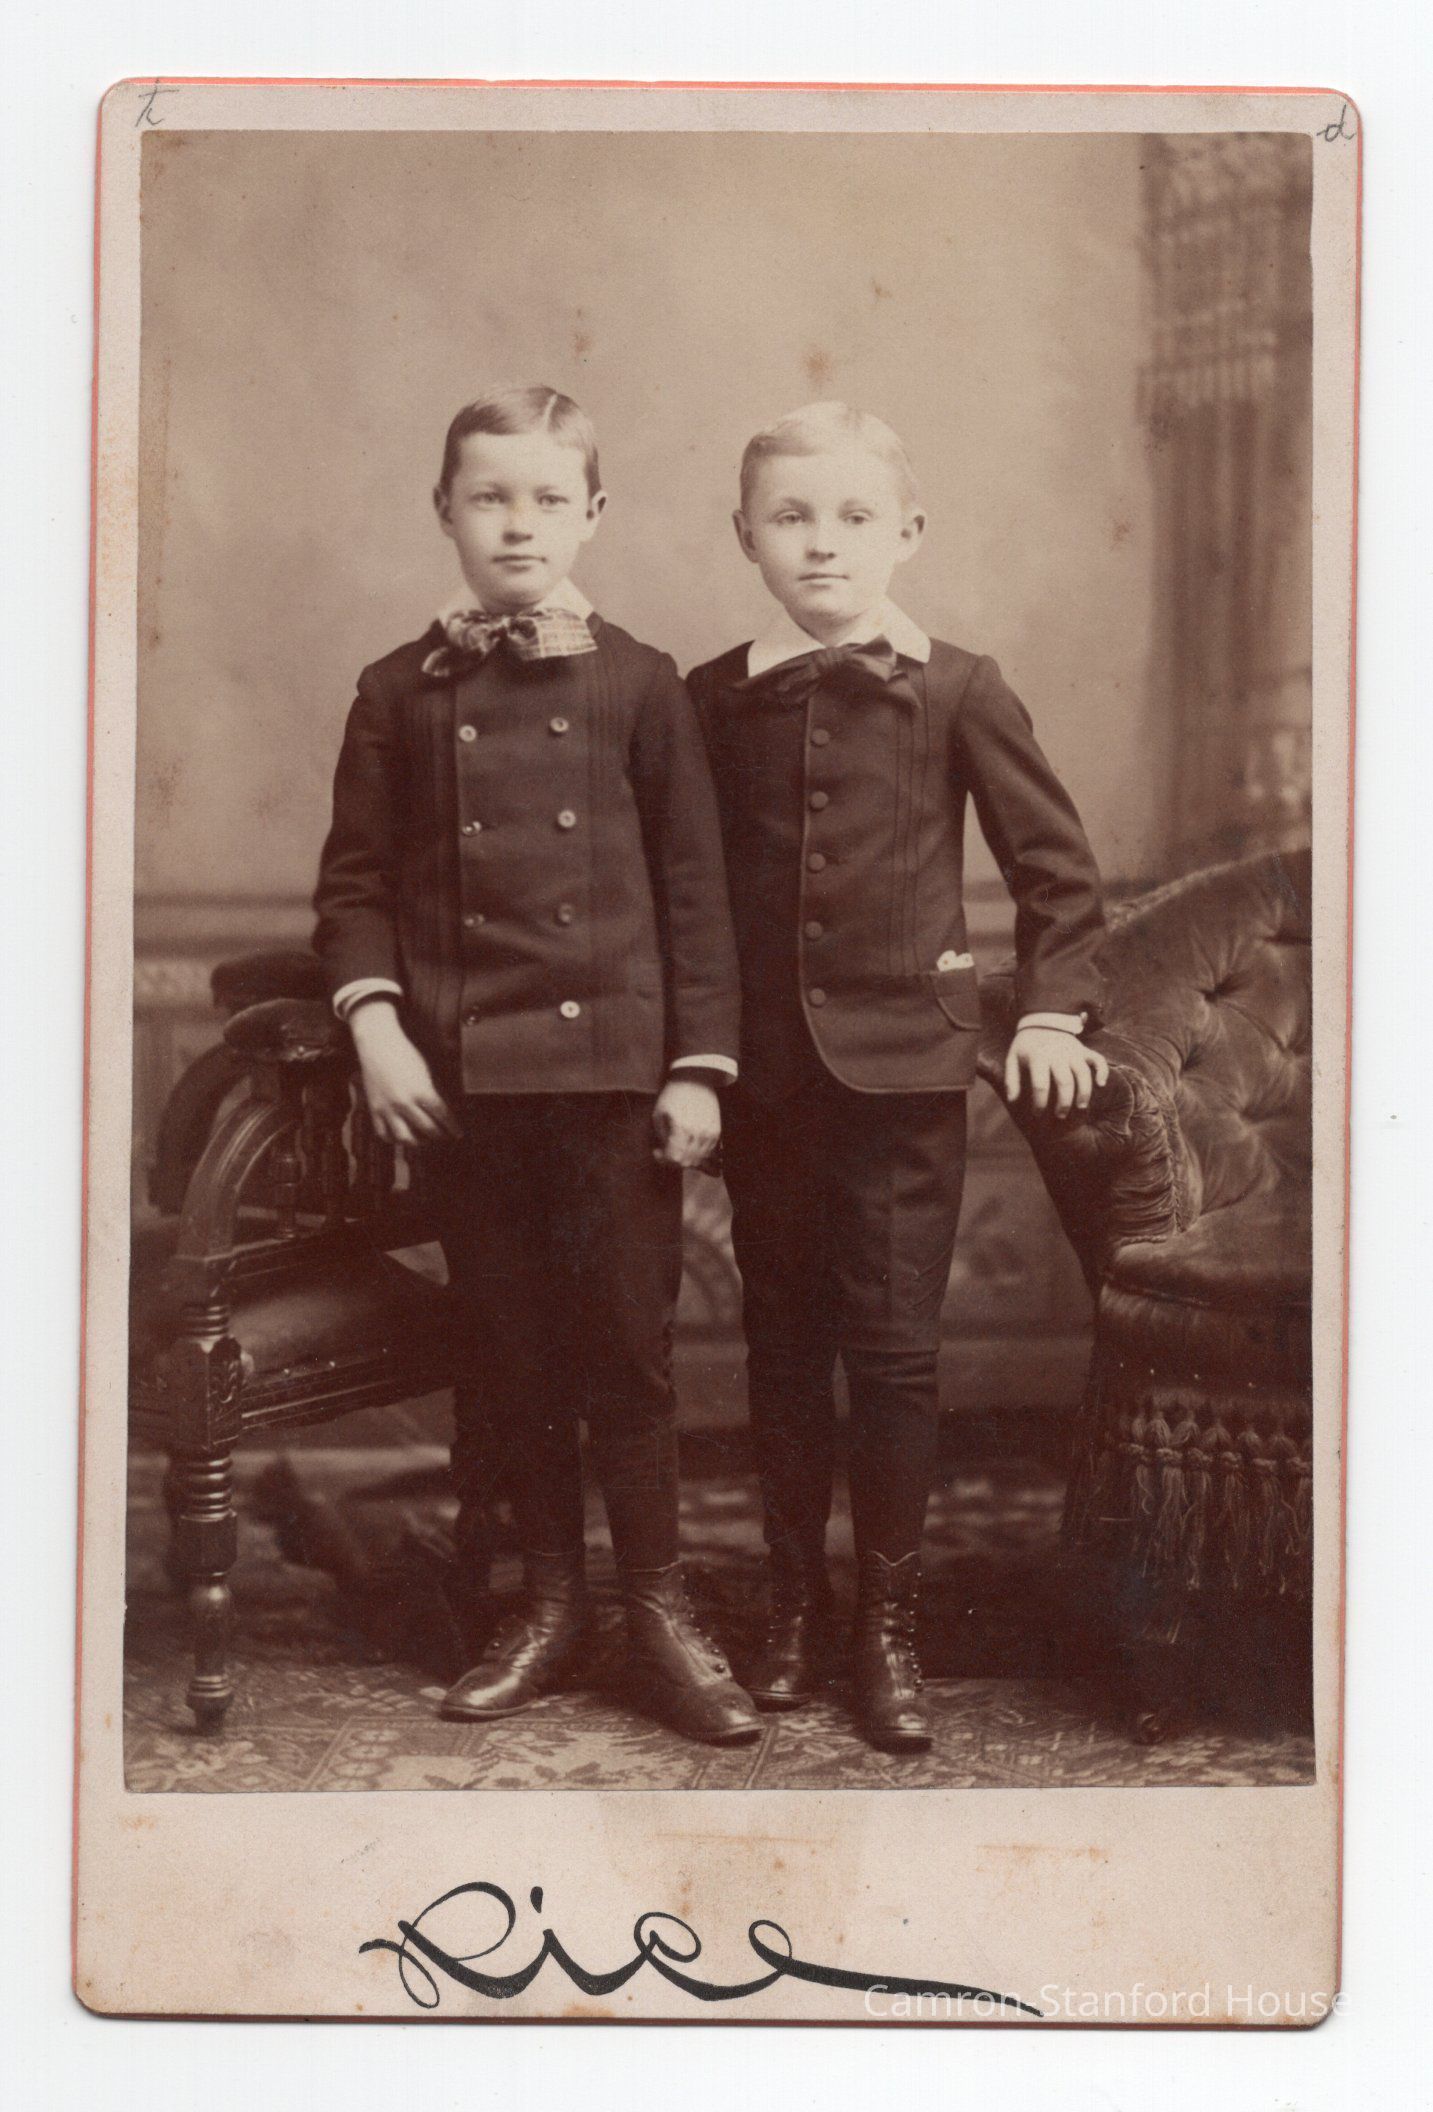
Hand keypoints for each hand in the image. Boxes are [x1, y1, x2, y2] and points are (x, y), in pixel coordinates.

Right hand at [349, 1001, 460, 1145]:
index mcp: (421, 1091)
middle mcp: (405, 1103)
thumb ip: (434, 1092)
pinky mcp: (374, 1109)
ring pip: (404, 1138)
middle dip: (439, 1136)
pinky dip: (393, 1140)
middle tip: (443, 1136)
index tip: (458, 1133)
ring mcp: (388, 1108)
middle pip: (427, 1129)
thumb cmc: (405, 1054)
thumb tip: (444, 1110)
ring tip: (423, 1140)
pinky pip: (383, 1133)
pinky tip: (401, 1138)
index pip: (443, 1116)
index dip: (453, 1127)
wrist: (378, 1044)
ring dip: (417, 1143)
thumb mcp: (426, 1072)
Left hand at [652, 1078, 720, 1167]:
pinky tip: (689, 1147)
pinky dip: (698, 1154)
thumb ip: (662, 1138)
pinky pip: (708, 1153)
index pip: (675, 1158)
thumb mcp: (659, 1115)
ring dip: (686, 1159)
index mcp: (682, 1128)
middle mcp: (699, 1133)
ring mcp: (710, 1134)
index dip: (663, 1159)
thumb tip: (665, 1154)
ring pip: (699, 1160)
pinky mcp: (717, 1132)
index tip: (657, 1151)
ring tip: (677, 1148)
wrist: (695, 1079)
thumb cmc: (674, 1095)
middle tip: (665, 1151)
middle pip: (687, 1162)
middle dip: (673, 1161)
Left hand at [1004, 1026, 1109, 1117]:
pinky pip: (1098, 1060)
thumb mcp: (1012, 1059)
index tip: (1038, 1114)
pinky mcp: (1084, 1050)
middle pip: (1064, 1082)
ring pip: (1083, 1074)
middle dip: (1063, 1102)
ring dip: (1084, 1092)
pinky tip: (1101, 1085)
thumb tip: (1012, 1101)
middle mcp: (1058, 1054)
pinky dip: (1102, 1071)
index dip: (1039, 1102)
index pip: (1040, 1085)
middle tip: (1060, 1116)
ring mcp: (1073, 1052)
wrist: (1042, 1020)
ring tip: (1080, 1107)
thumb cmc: (1026, 1046)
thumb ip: (1011, 1080)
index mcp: (1038, 1057)